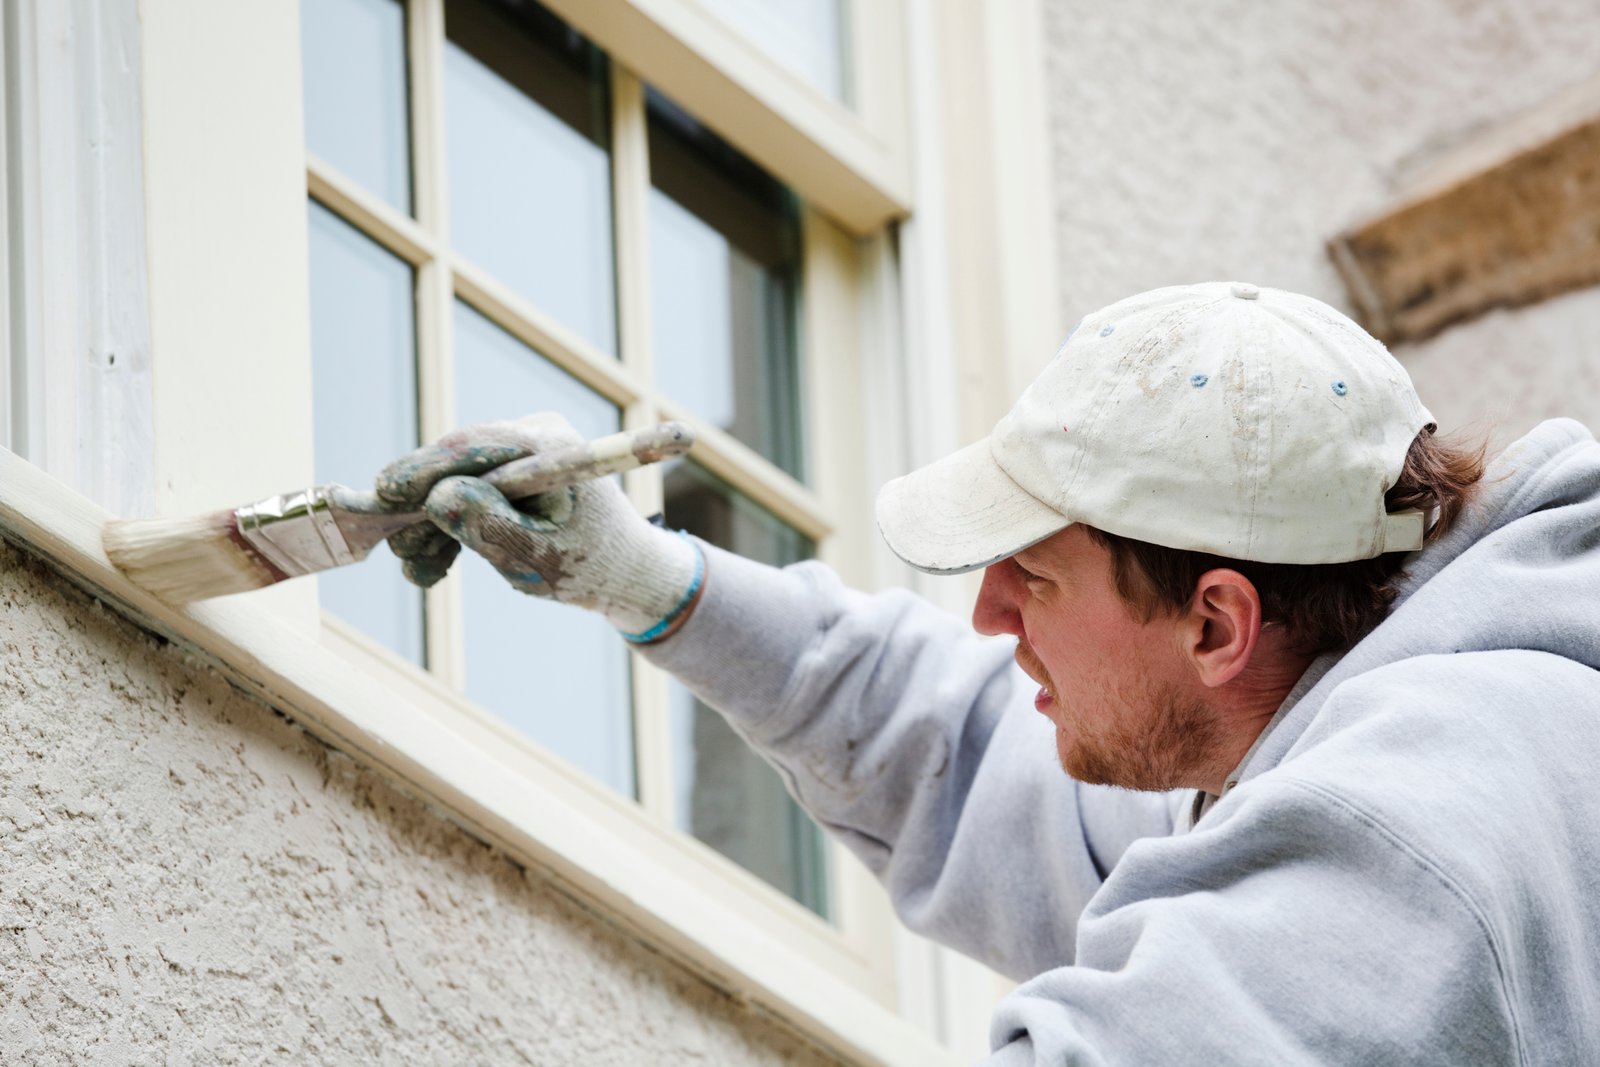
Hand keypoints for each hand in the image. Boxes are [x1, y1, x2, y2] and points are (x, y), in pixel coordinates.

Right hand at [375, 414, 702, 642]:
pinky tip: (435, 560)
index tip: (381, 493)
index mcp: (550, 446)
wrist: (624, 571)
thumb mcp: (535, 557)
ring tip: (420, 569)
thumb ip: (489, 527)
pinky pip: (468, 489)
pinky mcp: (512, 470)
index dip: (422, 470)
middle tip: (399, 552)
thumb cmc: (588, 567)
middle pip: (456, 462)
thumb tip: (437, 498)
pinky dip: (450, 523)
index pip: (472, 447)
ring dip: (432, 524)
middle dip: (421, 508)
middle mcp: (535, 434)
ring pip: (455, 479)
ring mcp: (523, 450)